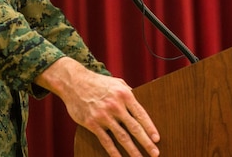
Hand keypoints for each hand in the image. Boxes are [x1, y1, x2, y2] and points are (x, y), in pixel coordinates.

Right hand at [36, 57, 160, 156]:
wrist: (74, 82)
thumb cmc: (97, 82)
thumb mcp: (116, 82)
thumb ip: (128, 92)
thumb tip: (138, 102)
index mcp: (124, 95)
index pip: (141, 114)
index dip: (150, 128)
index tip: (157, 139)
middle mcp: (115, 106)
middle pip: (134, 128)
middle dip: (146, 142)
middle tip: (155, 153)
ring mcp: (103, 115)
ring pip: (122, 137)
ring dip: (132, 150)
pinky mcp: (92, 123)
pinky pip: (105, 140)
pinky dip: (113, 152)